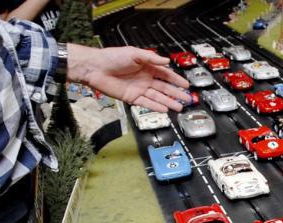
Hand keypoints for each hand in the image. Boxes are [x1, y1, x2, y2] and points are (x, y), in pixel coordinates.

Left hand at [67, 44, 189, 111]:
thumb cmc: (112, 57)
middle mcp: (145, 79)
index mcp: (147, 67)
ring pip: (158, 97)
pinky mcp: (132, 98)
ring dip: (169, 102)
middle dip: (176, 94)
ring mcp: (139, 89)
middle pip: (164, 88)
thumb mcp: (134, 53)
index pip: (166, 75)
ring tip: (179, 107)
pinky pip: (146, 104)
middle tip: (187, 99)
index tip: (186, 85)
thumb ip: (151, 57)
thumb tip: (166, 61)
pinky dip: (156, 107)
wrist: (95, 68)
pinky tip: (165, 109)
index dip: (176, 80)